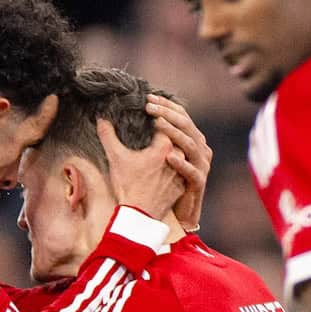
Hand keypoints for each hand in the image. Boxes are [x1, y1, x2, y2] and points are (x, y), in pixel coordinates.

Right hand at [97, 119, 184, 220]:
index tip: (147, 119)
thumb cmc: (128, 186)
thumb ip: (108, 136)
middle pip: (174, 139)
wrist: (139, 215)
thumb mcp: (116, 158)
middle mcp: (179, 157)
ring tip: (155, 153)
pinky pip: (179, 172)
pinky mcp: (181, 187)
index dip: (155, 121)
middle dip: (164, 136)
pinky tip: (162, 170)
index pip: (164, 124)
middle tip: (151, 134)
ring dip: (170, 153)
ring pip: (178, 156)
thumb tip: (102, 120)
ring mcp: (181, 173)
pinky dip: (173, 169)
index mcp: (165, 146)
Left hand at [146, 94, 210, 231]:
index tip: (148, 97)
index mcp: (189, 140)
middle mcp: (198, 150)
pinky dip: (182, 163)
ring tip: (157, 124)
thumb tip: (110, 119)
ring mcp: (200, 167)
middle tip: (149, 106)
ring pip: (191, 145)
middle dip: (168, 113)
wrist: (167, 213)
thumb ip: (137, 137)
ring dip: (174, 133)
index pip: (181, 116)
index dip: (166, 105)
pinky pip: (192, 172)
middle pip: (187, 125)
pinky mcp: (198, 184)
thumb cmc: (157, 184)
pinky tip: (169, 157)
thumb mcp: (147, 156)